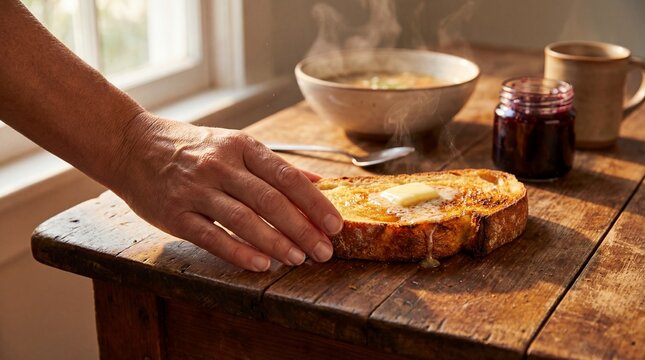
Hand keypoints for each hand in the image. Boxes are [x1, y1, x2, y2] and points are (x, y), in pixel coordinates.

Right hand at [111, 112, 342, 270]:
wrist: (131, 145)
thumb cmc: (190, 148)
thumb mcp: (233, 144)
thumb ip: (275, 166)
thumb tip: (318, 183)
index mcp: (240, 147)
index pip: (286, 176)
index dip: (314, 203)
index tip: (335, 225)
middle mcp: (220, 166)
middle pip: (269, 200)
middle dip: (302, 228)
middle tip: (323, 252)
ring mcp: (195, 190)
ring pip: (243, 219)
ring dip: (275, 242)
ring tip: (299, 259)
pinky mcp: (174, 214)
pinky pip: (211, 236)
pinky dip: (238, 251)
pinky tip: (261, 264)